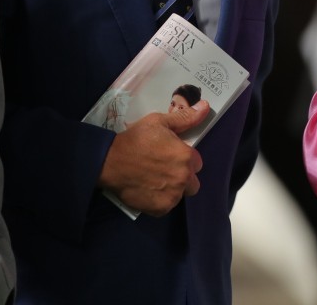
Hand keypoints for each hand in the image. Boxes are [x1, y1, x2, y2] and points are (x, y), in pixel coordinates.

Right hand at [97, 100, 209, 216]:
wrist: (110, 161)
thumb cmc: (136, 139)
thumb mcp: (159, 122)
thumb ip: (185, 117)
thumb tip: (206, 107)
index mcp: (186, 157)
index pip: (197, 163)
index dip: (184, 159)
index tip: (170, 156)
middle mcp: (183, 178)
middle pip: (192, 182)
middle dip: (182, 177)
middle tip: (163, 170)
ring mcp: (172, 196)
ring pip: (179, 195)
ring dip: (172, 189)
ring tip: (154, 180)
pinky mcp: (160, 209)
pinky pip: (166, 206)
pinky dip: (159, 201)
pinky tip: (148, 190)